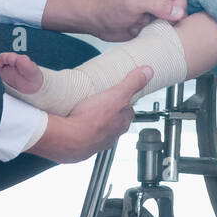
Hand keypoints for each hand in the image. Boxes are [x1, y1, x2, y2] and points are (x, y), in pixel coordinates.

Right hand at [30, 68, 151, 162]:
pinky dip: (81, 129)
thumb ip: (132, 83)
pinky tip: (75, 122)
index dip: (124, 100)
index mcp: (122, 121)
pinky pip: (84, 135)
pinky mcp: (83, 145)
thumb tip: (147, 72)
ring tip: (87, 110)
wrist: (69, 140)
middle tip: (101, 100)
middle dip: (109, 110)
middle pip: (115, 119)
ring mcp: (98, 141)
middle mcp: (112, 133)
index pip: (129, 109)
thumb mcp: (117, 95)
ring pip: (100, 128)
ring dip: (95, 120)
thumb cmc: (91, 121)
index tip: (120, 93)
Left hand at [89, 0, 185, 41]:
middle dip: (167, 21)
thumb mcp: (135, 4)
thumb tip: (178, 11)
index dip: (173, 13)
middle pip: (181, 13)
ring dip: (162, 28)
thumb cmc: (112, 9)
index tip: (157, 17)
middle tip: (149, 21)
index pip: (181, 1)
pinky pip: (168, 29)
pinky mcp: (158, 19)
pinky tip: (146, 29)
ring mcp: (162, 6)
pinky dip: (159, 33)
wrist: (102, 22)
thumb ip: (158, 5)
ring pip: (176, 23)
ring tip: (145, 24)